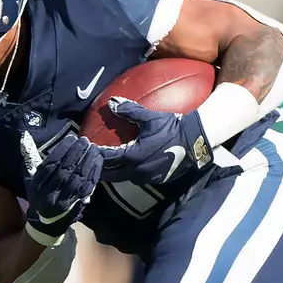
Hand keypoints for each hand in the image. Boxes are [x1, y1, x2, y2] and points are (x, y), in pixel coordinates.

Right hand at [25, 133, 102, 241]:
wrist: (46, 223)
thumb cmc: (38, 195)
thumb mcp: (30, 178)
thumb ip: (29, 157)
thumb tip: (25, 136)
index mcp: (36, 186)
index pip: (50, 165)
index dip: (62, 150)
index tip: (72, 138)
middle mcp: (49, 194)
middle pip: (66, 170)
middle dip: (77, 153)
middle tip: (85, 141)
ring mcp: (64, 201)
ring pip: (78, 178)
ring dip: (88, 161)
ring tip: (93, 148)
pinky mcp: (77, 204)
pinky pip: (88, 186)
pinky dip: (94, 172)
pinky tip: (98, 161)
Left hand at [97, 98, 211, 186]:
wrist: (195, 141)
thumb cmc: (171, 128)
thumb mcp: (149, 118)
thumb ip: (129, 111)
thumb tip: (112, 103)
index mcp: (133, 156)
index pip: (107, 158)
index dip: (95, 154)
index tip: (88, 149)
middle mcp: (138, 171)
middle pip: (111, 175)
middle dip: (100, 170)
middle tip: (91, 164)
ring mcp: (148, 178)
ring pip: (124, 179)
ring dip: (115, 173)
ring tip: (108, 167)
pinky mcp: (157, 180)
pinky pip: (138, 179)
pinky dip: (130, 174)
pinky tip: (129, 167)